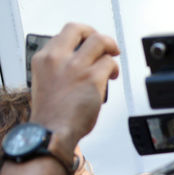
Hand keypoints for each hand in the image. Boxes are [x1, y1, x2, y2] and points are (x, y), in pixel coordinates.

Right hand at [29, 23, 119, 161]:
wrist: (53, 131)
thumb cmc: (52, 115)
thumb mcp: (46, 82)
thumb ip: (59, 69)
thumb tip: (79, 63)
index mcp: (44, 59)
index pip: (64, 34)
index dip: (80, 37)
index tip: (87, 43)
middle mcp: (58, 58)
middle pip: (81, 30)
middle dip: (96, 35)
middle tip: (106, 46)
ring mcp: (76, 67)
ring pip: (100, 42)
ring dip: (111, 48)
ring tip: (113, 59)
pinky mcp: (93, 78)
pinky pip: (110, 64)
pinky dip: (114, 69)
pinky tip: (113, 77)